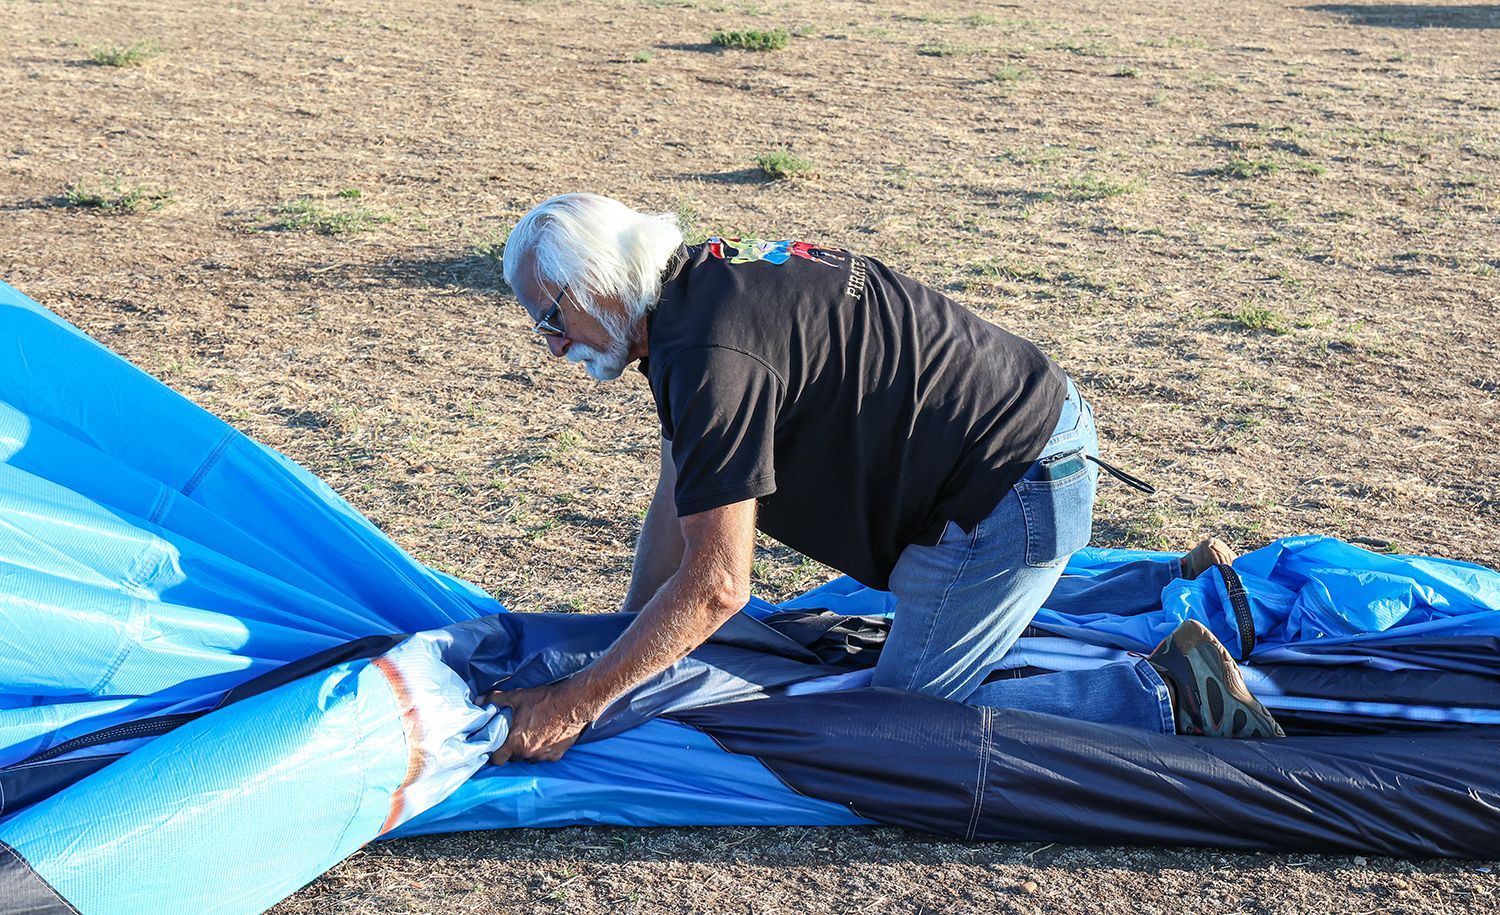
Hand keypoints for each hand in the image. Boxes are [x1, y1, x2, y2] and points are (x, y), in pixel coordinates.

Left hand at [484, 681, 603, 764]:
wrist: (572, 704)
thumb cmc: (543, 700)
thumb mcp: (516, 697)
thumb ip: (494, 700)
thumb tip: (477, 701)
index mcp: (515, 742)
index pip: (497, 760)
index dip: (494, 754)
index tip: (495, 747)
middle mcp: (527, 753)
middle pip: (513, 758)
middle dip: (512, 750)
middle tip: (514, 736)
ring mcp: (543, 756)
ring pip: (529, 758)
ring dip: (528, 750)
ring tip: (532, 735)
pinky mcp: (556, 756)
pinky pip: (544, 757)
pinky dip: (543, 750)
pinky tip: (546, 737)